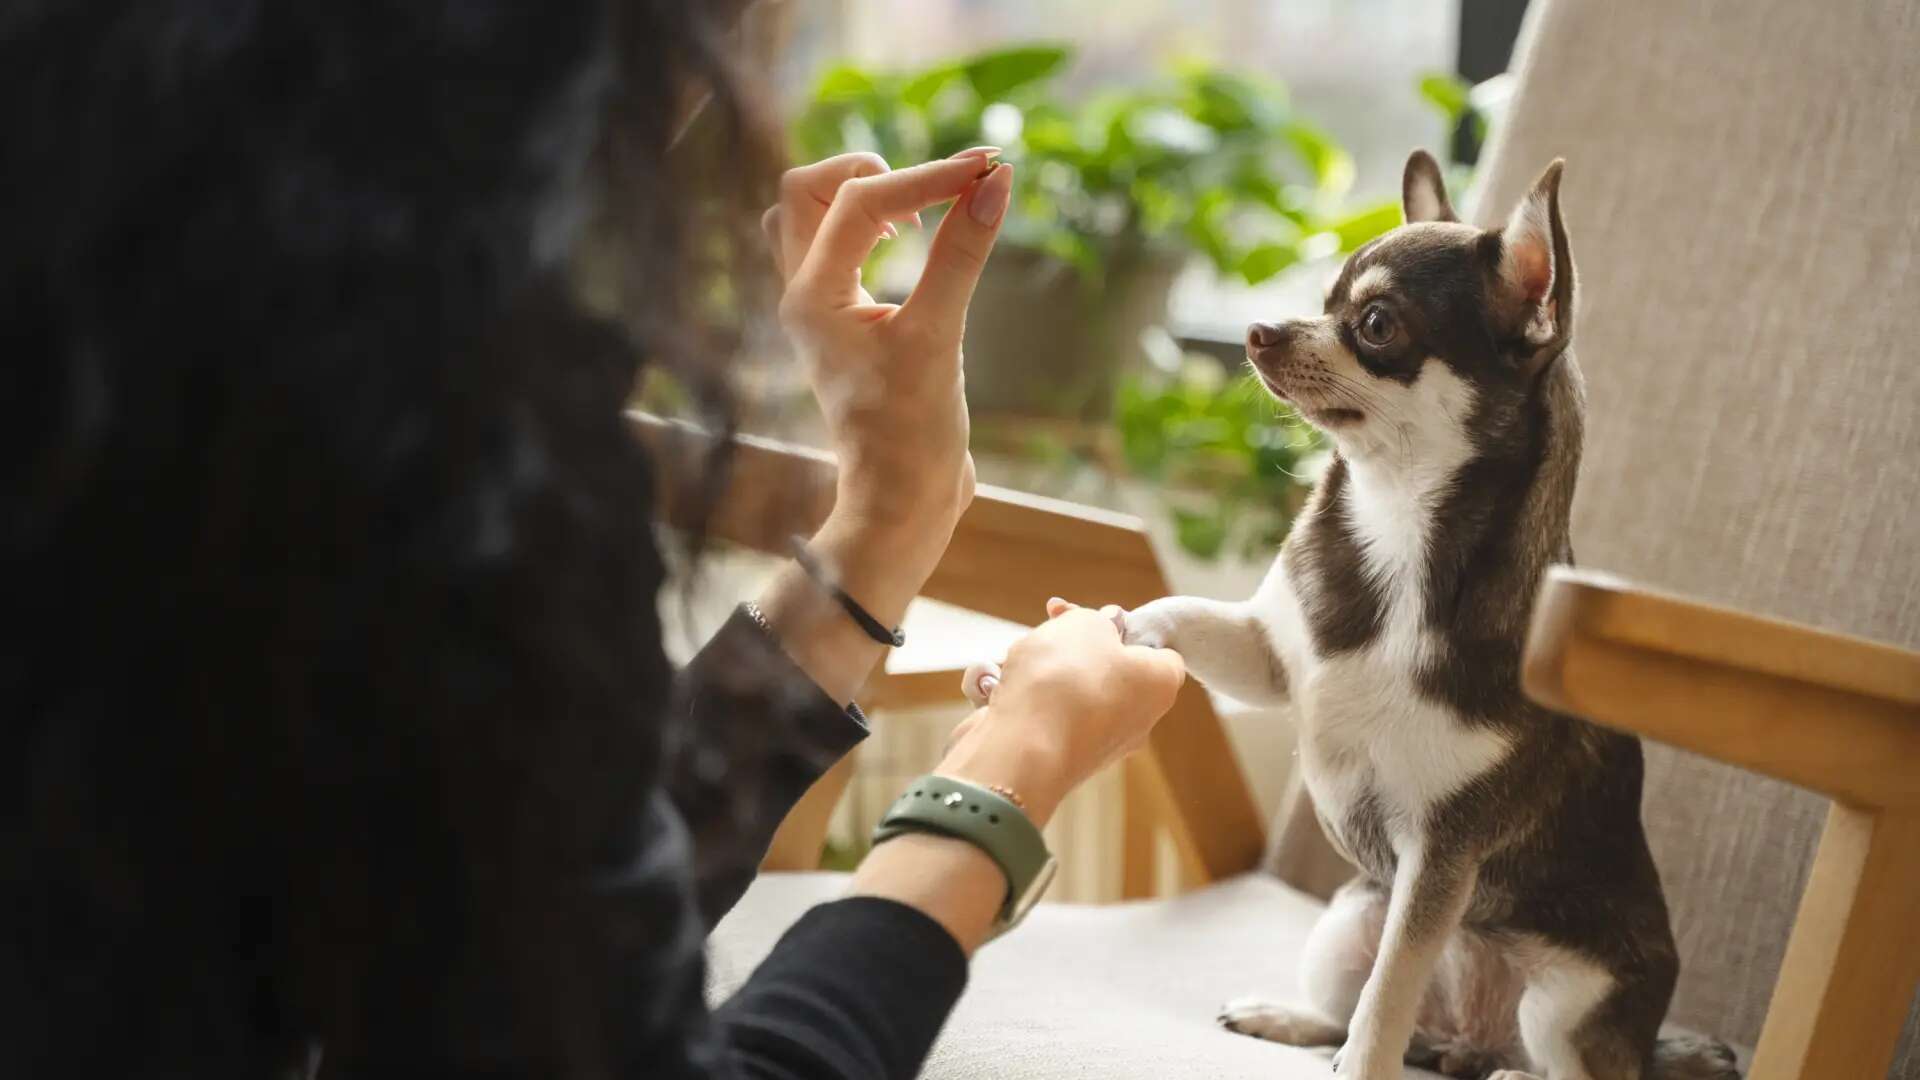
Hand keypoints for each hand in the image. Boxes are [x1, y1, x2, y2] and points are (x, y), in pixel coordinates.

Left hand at [764, 148, 1012, 560]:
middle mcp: (802, 295)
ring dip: (860, 196)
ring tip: (916, 216)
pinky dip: (868, 228)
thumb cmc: (912, 432)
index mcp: (811, 297)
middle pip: (805, 190)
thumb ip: (962, 254)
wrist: (902, 502)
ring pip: (810, 217)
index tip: (987, 170)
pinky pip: (834, 248)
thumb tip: (996, 181)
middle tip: (934, 192)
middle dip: (871, 172)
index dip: (926, 177)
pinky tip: (915, 242)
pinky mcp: (843, 322)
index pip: (859, 201)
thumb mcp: (940, 337)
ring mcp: (819, 308)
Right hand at [938, 600, 1187, 825]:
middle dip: (1073, 644)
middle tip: (1050, 625)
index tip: (1095, 617)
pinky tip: (999, 689)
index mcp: (1159, 686)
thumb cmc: (1064, 680)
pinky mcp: (1057, 756)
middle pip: (1107, 667)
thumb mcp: (1086, 624)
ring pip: (1068, 689)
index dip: (1126, 627)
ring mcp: (1096, 743)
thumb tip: (1103, 627)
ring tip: (1017, 660)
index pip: (1158, 650)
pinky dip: (1020, 697)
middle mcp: (1136, 720)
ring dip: (1040, 668)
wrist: (1019, 748)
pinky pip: (1041, 714)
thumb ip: (1097, 619)